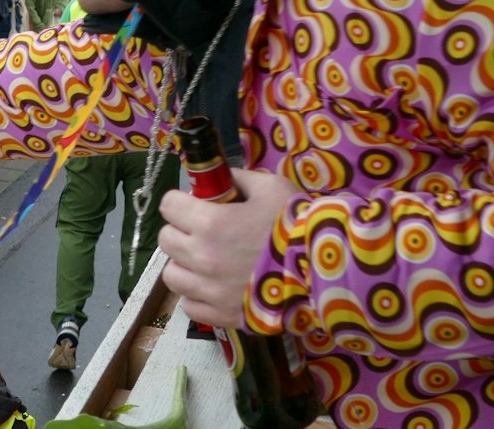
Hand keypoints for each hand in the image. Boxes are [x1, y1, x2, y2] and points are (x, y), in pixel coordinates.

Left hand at [156, 169, 298, 328]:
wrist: (326, 274)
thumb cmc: (298, 226)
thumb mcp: (271, 188)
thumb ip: (239, 179)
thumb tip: (220, 177)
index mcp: (210, 222)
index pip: (168, 205)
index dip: (180, 201)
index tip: (194, 204)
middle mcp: (202, 257)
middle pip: (166, 239)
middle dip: (180, 230)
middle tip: (201, 231)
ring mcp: (210, 290)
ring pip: (172, 275)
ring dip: (184, 265)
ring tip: (205, 261)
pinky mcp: (221, 316)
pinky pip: (189, 306)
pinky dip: (197, 296)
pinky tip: (214, 286)